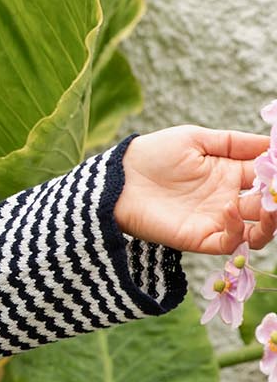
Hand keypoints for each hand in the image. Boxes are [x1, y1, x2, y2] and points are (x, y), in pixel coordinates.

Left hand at [114, 126, 276, 255]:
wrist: (120, 178)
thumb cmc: (154, 154)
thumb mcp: (196, 139)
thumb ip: (234, 142)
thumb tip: (272, 141)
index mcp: (230, 174)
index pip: (266, 177)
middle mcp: (228, 199)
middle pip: (268, 207)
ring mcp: (216, 220)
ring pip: (258, 232)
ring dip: (271, 221)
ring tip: (272, 206)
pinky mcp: (199, 238)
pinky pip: (229, 242)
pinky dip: (237, 229)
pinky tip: (230, 207)